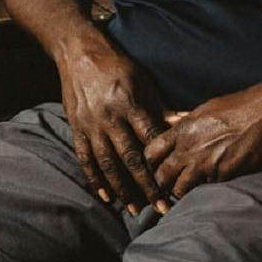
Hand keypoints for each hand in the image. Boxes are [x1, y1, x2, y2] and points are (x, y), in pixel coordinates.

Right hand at [55, 32, 171, 214]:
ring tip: (135, 210)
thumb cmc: (118, 66)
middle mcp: (110, 118)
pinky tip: (106, 197)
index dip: (164, 164)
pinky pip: (85, 159)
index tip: (177, 184)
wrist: (78, 51)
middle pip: (131, 159)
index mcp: (130, 105)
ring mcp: (91, 125)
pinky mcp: (76, 128)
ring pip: (108, 164)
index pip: (151, 141)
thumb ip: (161, 108)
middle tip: (162, 209)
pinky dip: (95, 179)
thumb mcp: (143, 82)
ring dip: (123, 190)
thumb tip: (185, 125)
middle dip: (147, 186)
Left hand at [144, 79, 261, 200]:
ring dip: (182, 193)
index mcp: (182, 129)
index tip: (158, 167)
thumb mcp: (206, 108)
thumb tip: (170, 122)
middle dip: (163, 183)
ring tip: (188, 192)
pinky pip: (205, 191)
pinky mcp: (224, 176)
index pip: (151, 152)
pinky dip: (204, 194)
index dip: (152, 163)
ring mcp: (205, 163)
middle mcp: (189, 148)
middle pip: (161, 176)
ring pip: (180, 189)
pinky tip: (208, 191)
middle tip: (170, 186)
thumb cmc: (241, 107)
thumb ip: (185, 121)